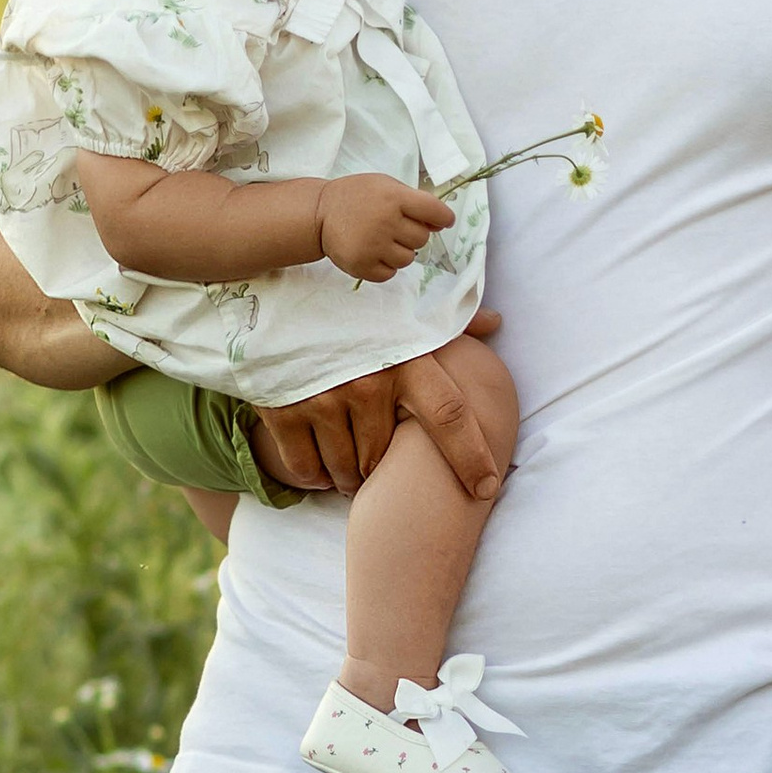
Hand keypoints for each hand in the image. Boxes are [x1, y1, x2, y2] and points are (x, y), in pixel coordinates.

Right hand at [251, 310, 511, 499]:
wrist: (275, 284)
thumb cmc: (350, 304)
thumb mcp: (400, 308)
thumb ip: (449, 323)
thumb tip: (496, 323)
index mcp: (405, 359)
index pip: (450, 416)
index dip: (471, 456)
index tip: (486, 488)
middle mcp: (368, 383)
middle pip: (384, 457)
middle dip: (381, 473)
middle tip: (377, 470)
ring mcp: (323, 400)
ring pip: (346, 468)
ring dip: (349, 478)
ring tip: (349, 472)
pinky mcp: (283, 411)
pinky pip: (305, 467)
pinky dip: (316, 476)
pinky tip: (321, 470)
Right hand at [317, 174, 457, 280]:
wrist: (319, 214)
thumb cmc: (357, 197)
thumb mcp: (385, 186)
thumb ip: (414, 200)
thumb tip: (441, 222)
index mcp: (393, 198)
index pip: (434, 211)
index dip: (444, 218)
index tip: (443, 221)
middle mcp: (385, 222)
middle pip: (422, 239)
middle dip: (413, 234)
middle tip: (395, 227)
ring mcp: (373, 246)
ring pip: (409, 259)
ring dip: (400, 251)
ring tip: (381, 239)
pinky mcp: (362, 266)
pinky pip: (390, 273)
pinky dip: (386, 266)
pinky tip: (373, 252)